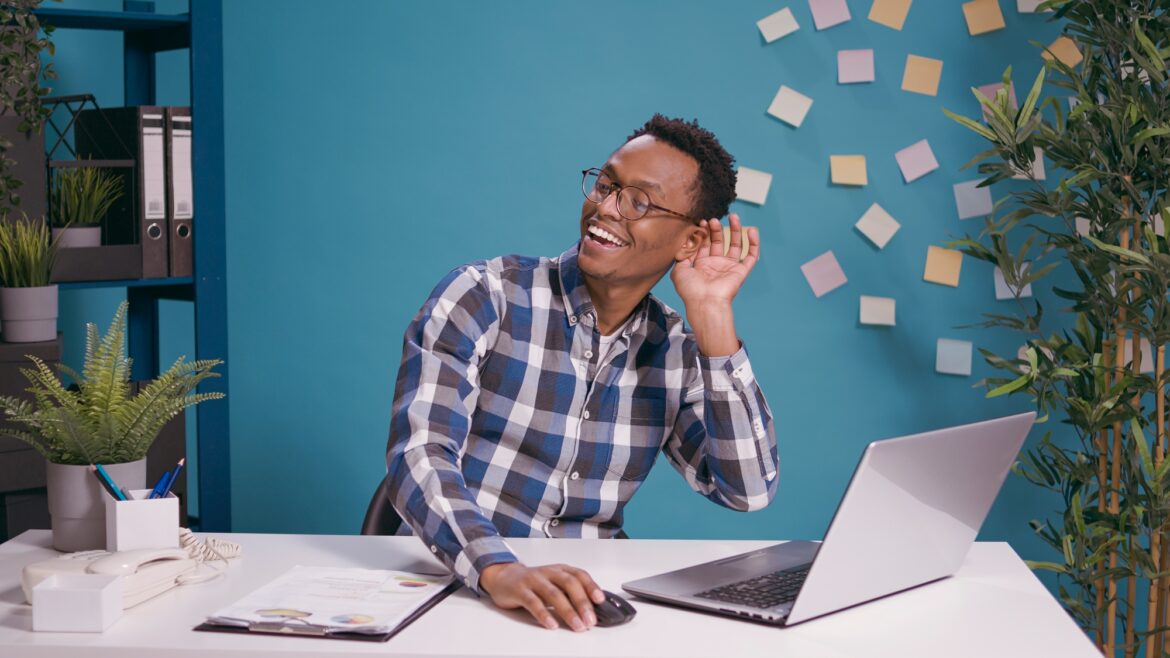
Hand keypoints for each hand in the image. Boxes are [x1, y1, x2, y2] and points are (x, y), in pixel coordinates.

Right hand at [479, 562, 605, 630]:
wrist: (503, 576)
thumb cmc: (533, 582)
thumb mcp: (554, 582)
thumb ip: (570, 592)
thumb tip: (591, 610)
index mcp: (559, 569)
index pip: (579, 574)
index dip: (591, 586)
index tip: (600, 600)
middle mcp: (548, 572)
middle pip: (569, 584)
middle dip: (582, 603)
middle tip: (590, 620)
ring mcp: (534, 580)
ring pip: (553, 594)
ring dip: (567, 611)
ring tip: (577, 625)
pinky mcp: (520, 590)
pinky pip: (533, 602)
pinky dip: (544, 614)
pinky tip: (551, 624)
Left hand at [670, 213, 759, 307]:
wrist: (704, 302)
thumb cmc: (690, 290)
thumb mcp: (679, 269)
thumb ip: (682, 254)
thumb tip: (687, 241)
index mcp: (702, 265)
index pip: (704, 244)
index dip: (704, 232)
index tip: (702, 222)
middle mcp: (716, 265)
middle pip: (719, 242)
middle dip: (717, 229)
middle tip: (714, 219)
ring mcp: (729, 268)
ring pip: (736, 245)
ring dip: (736, 231)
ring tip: (734, 217)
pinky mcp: (741, 272)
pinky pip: (751, 256)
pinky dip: (754, 244)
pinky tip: (751, 231)